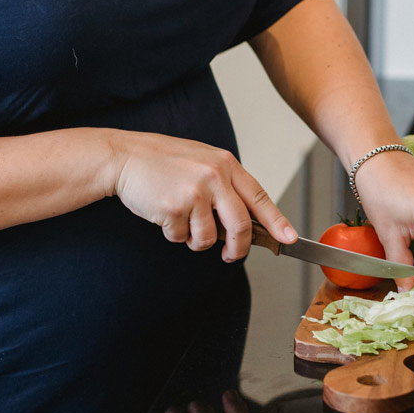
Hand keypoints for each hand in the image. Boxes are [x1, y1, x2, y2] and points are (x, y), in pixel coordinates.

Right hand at [109, 130, 296, 259]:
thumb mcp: (203, 162)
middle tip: (231, 255)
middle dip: (238, 248)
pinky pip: (181, 237)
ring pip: (208, 238)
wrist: (124, 157)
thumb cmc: (163, 161)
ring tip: (182, 220)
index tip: (289, 239)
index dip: (277, 222)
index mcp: (226, 164)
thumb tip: (246, 220)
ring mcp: (195, 192)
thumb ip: (226, 186)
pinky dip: (174, 234)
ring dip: (196, 240)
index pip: (260, 198)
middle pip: (240, 226)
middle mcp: (215, 176)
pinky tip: (164, 213)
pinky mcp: (174, 207)